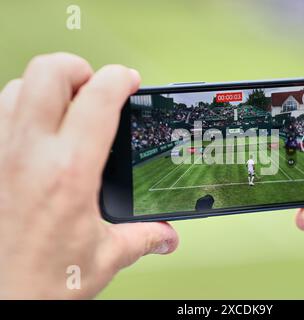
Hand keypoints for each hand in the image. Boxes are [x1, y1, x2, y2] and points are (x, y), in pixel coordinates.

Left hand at [0, 53, 177, 298]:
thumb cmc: (37, 284)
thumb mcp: (104, 258)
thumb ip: (142, 239)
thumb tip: (166, 236)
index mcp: (69, 172)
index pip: (99, 98)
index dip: (120, 78)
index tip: (129, 81)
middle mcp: (28, 154)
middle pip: (49, 72)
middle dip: (78, 69)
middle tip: (92, 87)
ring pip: (17, 86)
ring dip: (46, 87)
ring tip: (64, 106)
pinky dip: (17, 107)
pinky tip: (33, 131)